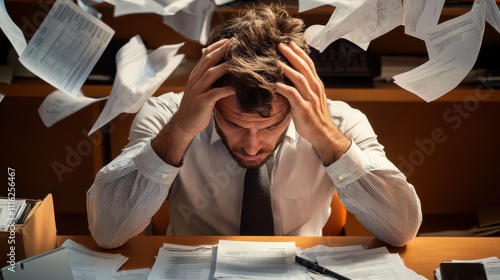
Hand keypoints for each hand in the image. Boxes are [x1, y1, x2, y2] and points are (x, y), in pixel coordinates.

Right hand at [173, 39, 234, 137]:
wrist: (184, 124)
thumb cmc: (196, 107)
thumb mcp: (200, 88)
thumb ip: (208, 77)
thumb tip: (219, 67)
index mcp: (195, 75)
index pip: (205, 55)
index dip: (217, 46)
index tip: (230, 39)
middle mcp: (195, 80)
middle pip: (208, 60)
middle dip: (223, 50)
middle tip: (237, 42)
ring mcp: (198, 90)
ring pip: (211, 74)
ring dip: (226, 66)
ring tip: (239, 60)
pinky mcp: (202, 102)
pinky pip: (215, 93)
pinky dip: (227, 89)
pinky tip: (237, 87)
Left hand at [275, 42, 350, 164]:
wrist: (323, 134)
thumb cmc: (314, 117)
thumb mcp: (311, 98)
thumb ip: (303, 88)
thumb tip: (289, 79)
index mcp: (317, 85)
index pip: (309, 64)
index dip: (299, 53)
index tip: (290, 43)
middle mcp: (314, 88)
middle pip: (303, 67)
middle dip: (292, 55)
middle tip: (280, 45)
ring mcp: (310, 98)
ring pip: (299, 78)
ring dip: (286, 68)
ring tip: (276, 61)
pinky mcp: (303, 108)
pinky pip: (292, 94)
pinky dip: (283, 87)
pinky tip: (274, 84)